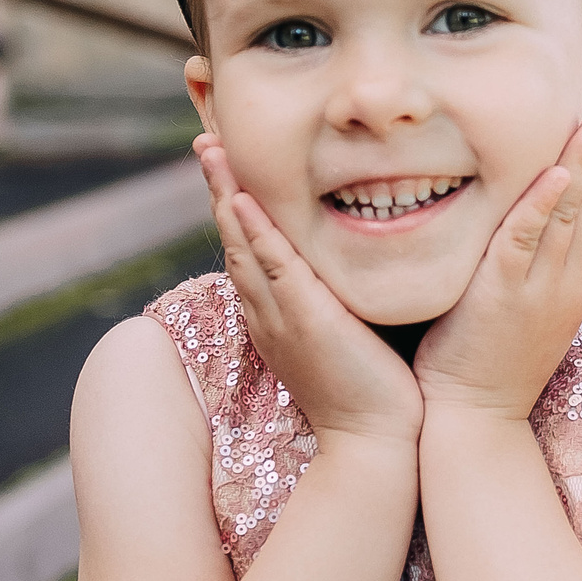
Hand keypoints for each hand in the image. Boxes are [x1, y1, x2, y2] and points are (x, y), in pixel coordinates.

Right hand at [196, 135, 421, 446]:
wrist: (375, 441)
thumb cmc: (373, 389)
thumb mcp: (350, 331)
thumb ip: (345, 296)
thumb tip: (359, 262)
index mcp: (278, 312)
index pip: (250, 247)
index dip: (235, 204)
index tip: (229, 162)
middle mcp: (268, 310)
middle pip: (235, 238)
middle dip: (219, 187)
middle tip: (206, 139)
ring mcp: (281, 315)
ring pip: (245, 245)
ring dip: (226, 195)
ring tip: (211, 149)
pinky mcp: (305, 321)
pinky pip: (274, 268)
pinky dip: (256, 232)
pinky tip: (243, 200)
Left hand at [414, 102, 581, 424]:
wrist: (473, 422)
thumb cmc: (484, 369)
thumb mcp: (518, 315)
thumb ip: (524, 273)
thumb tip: (519, 237)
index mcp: (570, 283)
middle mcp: (565, 281)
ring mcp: (540, 289)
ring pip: (567, 213)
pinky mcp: (505, 295)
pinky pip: (527, 240)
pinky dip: (542, 204)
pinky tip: (556, 172)